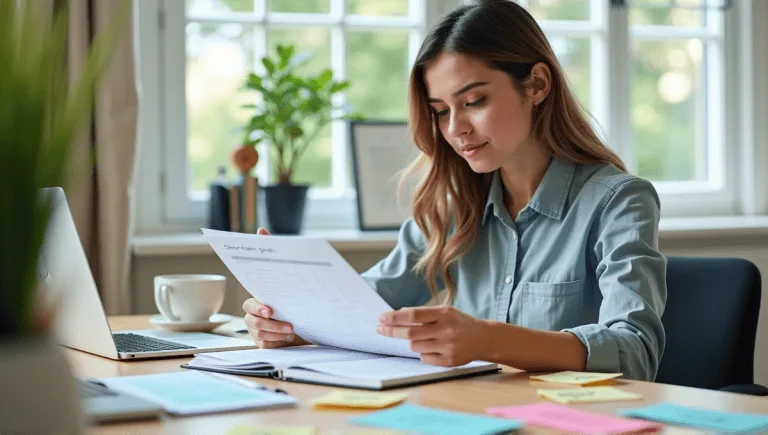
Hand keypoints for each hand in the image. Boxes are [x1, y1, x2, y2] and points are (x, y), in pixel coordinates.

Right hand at [242, 227, 296, 347]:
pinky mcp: (264, 342)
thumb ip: (271, 250)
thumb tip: (261, 230)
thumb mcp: (286, 273)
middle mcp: (254, 315)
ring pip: (260, 335)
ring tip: (292, 330)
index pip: (250, 304)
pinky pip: (266, 346)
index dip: (258, 307)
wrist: (305, 315)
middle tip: (290, 324)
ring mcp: (257, 330)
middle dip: (271, 324)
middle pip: (252, 322)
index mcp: (257, 298)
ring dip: (277, 333)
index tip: (271, 310)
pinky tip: (288, 338)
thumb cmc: (291, 293)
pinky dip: (278, 342)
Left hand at [376, 306, 489, 366]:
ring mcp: (448, 346)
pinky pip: (424, 358)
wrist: (484, 338)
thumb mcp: (444, 312)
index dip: (395, 317)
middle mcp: (446, 329)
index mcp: (444, 313)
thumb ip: (423, 313)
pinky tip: (432, 348)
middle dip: (391, 331)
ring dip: (411, 342)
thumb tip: (398, 314)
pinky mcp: (449, 361)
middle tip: (380, 329)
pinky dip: (422, 353)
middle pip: (410, 332)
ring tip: (422, 338)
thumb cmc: (459, 323)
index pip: (413, 315)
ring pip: (415, 346)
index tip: (382, 318)